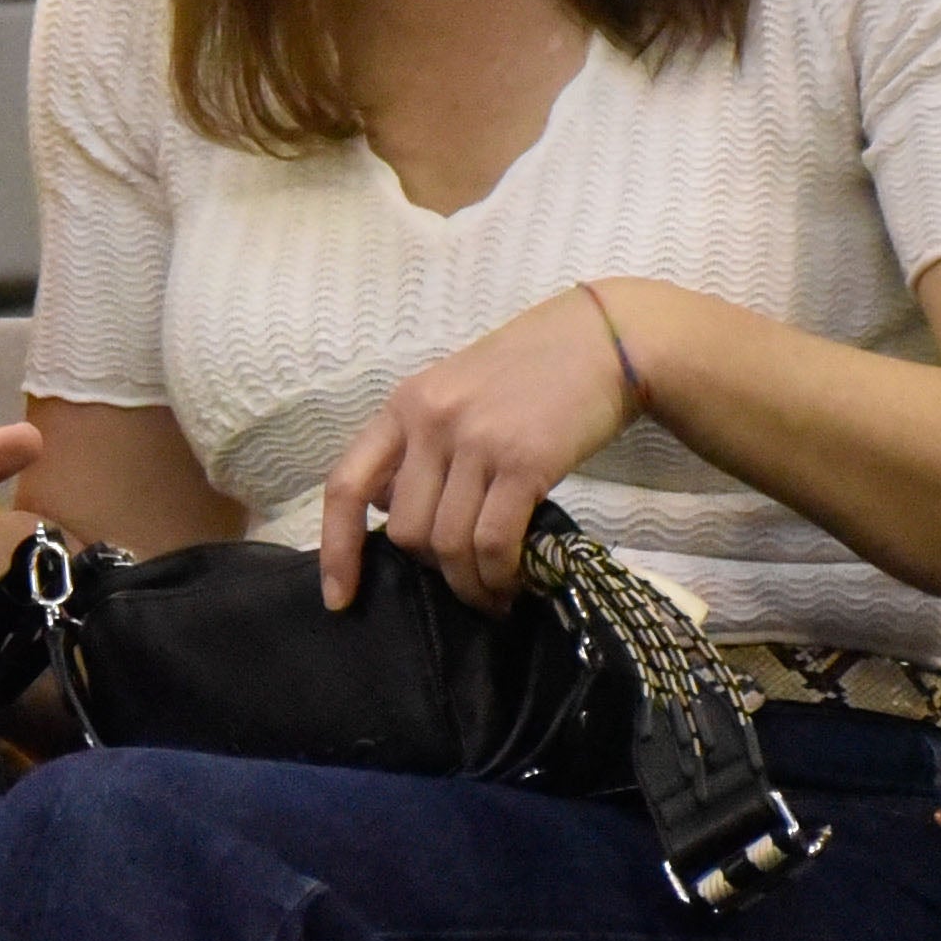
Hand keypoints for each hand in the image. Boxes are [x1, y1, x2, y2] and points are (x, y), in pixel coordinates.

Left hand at [321, 282, 641, 610]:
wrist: (602, 341)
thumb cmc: (529, 372)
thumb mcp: (452, 395)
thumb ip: (417, 449)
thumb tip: (389, 508)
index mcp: (402, 406)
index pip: (346, 485)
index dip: (337, 549)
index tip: (339, 599)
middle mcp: (429, 422)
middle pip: (405, 530)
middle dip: (432, 569)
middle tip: (466, 578)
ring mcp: (475, 440)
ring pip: (448, 544)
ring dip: (470, 584)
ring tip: (495, 595)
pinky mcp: (524, 462)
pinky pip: (494, 541)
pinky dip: (500, 575)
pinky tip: (514, 583)